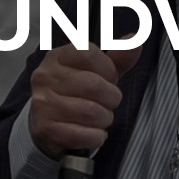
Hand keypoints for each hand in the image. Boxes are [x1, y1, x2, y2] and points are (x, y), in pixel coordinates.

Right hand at [27, 46, 141, 158]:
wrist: (45, 126)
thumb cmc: (74, 95)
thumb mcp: (94, 73)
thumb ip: (116, 58)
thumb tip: (135, 40)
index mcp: (57, 58)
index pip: (89, 53)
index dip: (108, 69)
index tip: (108, 79)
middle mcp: (45, 78)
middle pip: (93, 85)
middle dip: (111, 98)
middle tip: (108, 103)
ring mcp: (42, 104)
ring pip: (91, 112)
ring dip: (104, 119)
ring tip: (99, 119)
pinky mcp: (45, 130)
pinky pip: (84, 135)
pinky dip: (96, 137)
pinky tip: (92, 134)